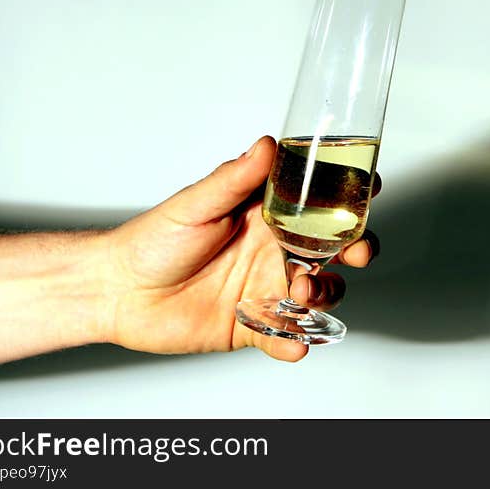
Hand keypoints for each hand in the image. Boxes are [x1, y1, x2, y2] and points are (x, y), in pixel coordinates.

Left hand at [102, 136, 378, 361]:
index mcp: (267, 215)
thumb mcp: (196, 204)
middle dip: (356, 249)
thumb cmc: (154, 240)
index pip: (320, 201)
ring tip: (303, 294)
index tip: (370, 190)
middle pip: (335, 249)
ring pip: (321, 292)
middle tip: (355, 253)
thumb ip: (235, 179)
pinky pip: (287, 336)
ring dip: (326, 295)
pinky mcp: (254, 324)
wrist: (118, 292)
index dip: (350, 196)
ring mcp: (267, 287)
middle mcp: (275, 250)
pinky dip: (296, 342)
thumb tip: (267, 146)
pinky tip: (293, 343)